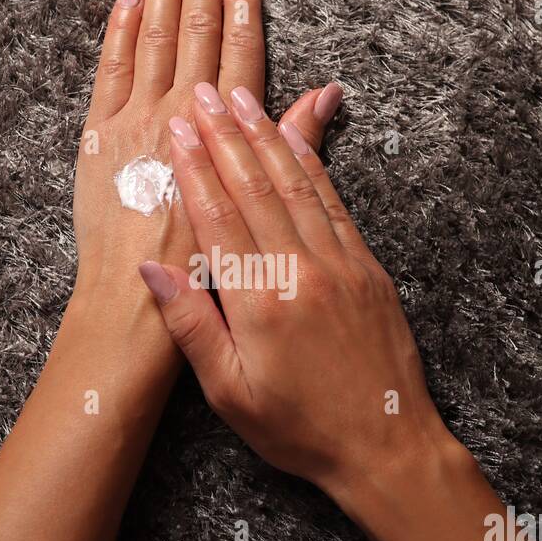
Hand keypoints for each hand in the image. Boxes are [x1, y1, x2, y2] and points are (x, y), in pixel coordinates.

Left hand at [74, 0, 338, 296]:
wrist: (138, 313)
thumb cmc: (205, 273)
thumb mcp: (262, 208)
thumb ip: (292, 142)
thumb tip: (328, 94)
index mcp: (221, 138)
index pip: (237, 53)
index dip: (241, 3)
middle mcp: (179, 118)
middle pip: (195, 33)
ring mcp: (135, 124)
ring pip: (154, 38)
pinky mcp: (99, 139)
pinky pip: (109, 68)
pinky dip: (119, 26)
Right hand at [136, 82, 458, 495]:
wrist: (388, 446)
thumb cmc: (302, 430)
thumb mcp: (231, 394)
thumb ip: (192, 327)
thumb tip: (153, 271)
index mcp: (260, 302)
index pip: (218, 218)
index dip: (194, 169)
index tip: (176, 131)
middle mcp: (301, 271)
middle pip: (254, 187)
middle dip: (224, 135)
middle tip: (201, 95)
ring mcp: (340, 264)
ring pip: (296, 184)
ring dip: (266, 136)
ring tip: (242, 98)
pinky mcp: (367, 268)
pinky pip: (334, 203)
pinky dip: (312, 165)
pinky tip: (297, 139)